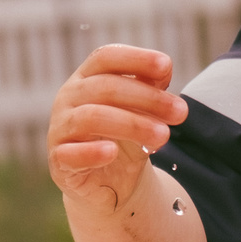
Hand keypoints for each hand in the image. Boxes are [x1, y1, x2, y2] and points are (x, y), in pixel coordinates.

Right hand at [48, 45, 188, 212]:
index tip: (166, 66)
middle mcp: (69, 98)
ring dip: (133, 125)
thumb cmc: (126, 138)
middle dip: (148, 98)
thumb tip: (163, 70)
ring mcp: (60, 128)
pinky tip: (113, 152)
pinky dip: (92, 152)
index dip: (135, 58)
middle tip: (181, 112)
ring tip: (164, 136)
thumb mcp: (143, 111)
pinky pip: (70, 154)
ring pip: (93, 117)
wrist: (110, 184)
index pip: (105, 57)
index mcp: (87, 78)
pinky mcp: (59, 161)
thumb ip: (151, 88)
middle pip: (105, 87)